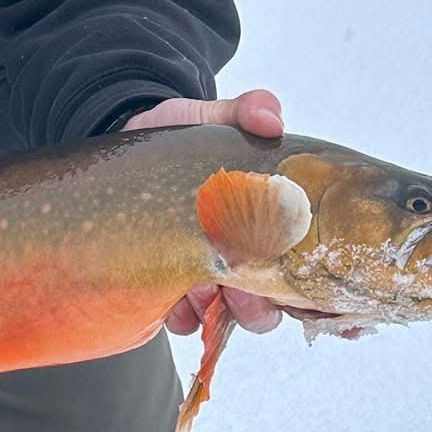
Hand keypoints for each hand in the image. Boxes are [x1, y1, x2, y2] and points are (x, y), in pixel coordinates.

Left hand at [120, 90, 288, 337]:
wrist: (125, 145)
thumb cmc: (176, 139)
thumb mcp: (210, 118)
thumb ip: (244, 111)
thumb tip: (271, 119)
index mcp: (260, 225)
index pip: (299, 266)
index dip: (306, 284)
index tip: (299, 281)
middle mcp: (237, 258)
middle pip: (265, 307)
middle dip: (259, 306)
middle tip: (244, 289)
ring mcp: (201, 276)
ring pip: (226, 317)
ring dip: (220, 310)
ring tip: (202, 289)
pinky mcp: (163, 287)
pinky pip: (182, 320)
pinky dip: (181, 315)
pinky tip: (173, 301)